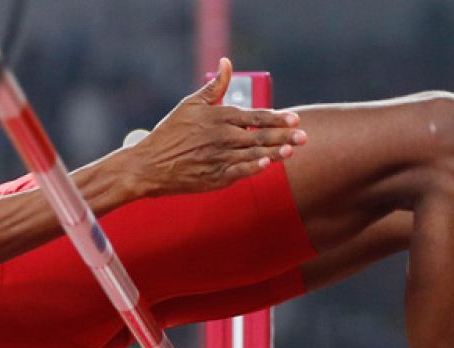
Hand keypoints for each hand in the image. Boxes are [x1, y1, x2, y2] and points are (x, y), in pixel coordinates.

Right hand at [119, 58, 306, 198]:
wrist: (149, 165)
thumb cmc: (170, 133)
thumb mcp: (190, 104)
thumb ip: (213, 86)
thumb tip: (226, 62)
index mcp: (218, 117)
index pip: (255, 117)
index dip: (277, 118)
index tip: (295, 119)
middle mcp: (222, 137)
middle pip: (259, 136)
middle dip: (284, 136)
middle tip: (304, 137)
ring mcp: (219, 159)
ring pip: (254, 155)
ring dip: (275, 153)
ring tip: (292, 150)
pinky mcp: (214, 178)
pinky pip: (239, 172)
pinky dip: (254, 168)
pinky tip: (267, 165)